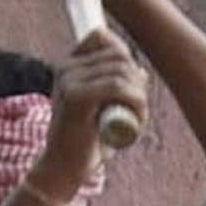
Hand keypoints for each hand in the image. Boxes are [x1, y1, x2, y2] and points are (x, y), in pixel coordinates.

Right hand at [34, 30, 147, 194]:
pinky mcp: (76, 97)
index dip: (125, 58)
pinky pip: (118, 87)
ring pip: (122, 72)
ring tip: (139, 120)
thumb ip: (118, 88)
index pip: (103, 38)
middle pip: (118, 55)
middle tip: (139, 109)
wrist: (64, 167)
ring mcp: (68, 80)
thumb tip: (141, 70)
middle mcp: (66, 68)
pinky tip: (138, 121)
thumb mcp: (104, 108)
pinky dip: (136, 103)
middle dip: (137, 81)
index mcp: (69, 65)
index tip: (131, 87)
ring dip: (140, 96)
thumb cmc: (87, 140)